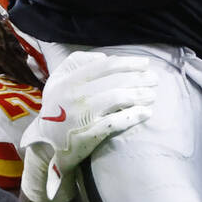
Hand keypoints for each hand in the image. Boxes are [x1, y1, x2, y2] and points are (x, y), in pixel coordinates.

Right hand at [20, 51, 156, 201]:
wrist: (46, 144)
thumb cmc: (57, 108)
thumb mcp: (57, 81)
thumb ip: (76, 62)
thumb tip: (104, 57)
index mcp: (69, 80)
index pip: (105, 66)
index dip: (128, 63)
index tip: (146, 64)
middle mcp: (75, 96)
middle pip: (115, 81)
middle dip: (138, 78)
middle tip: (155, 79)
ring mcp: (82, 116)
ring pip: (117, 99)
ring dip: (139, 95)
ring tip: (152, 95)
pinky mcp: (89, 134)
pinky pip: (115, 122)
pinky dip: (133, 116)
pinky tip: (146, 112)